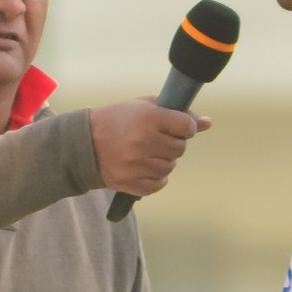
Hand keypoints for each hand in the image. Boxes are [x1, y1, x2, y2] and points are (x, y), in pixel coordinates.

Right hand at [88, 99, 211, 196]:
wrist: (84, 143)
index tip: (177, 127)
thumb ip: (177, 113)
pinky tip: (144, 167)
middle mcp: (144, 141)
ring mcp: (137, 164)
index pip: (187, 126)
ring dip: (164, 160)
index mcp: (148, 118)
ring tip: (147, 153)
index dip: (186, 127)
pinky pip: (159, 184)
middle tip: (156, 140)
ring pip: (170, 167)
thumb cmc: (118, 120)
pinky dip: (156, 177)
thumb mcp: (145, 107)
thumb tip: (208, 123)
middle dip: (172, 144)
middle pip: (180, 148)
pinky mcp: (131, 182)